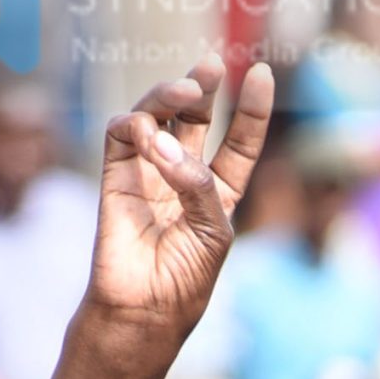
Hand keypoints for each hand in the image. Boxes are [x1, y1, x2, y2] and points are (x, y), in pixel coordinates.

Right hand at [85, 53, 274, 350]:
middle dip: (203, 87)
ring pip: (157, 117)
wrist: (142, 312)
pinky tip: (147, 134)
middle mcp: (183, 177)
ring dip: (169, 96)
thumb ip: (199, 183)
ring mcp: (148, 173)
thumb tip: (167, 143)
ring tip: (184, 89)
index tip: (263, 74)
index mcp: (218, 194)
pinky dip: (135, 125)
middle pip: (195, 118)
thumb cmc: (185, 280)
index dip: (252, 110)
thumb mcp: (213, 231)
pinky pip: (123, 135)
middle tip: (211, 66)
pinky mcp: (116, 177)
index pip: (239, 144)